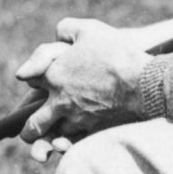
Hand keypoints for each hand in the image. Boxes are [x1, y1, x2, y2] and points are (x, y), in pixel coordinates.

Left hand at [15, 17, 150, 155]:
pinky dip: (72, 143)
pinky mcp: (93, 130)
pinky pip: (75, 143)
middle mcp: (59, 101)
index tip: (40, 79)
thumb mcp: (88, 29)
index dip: (34, 77)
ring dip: (54, 136)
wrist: (143, 81)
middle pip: (33, 125)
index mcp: (54, 75)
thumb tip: (57, 36)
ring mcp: (76, 118)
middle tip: (30, 131)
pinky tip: (76, 140)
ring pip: (54, 136)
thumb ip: (65, 29)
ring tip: (57, 137)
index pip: (30, 79)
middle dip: (29, 130)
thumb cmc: (116, 52)